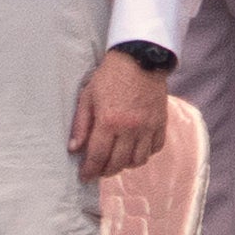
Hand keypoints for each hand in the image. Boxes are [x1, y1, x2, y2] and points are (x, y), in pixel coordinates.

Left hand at [67, 49, 171, 181]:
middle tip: (98, 170)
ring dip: (126, 165)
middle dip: (105, 171)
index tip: (84, 176)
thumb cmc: (110, 76)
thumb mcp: (88, 96)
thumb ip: (81, 124)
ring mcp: (148, 126)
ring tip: (117, 160)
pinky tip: (135, 149)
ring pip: (138, 160)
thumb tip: (74, 148)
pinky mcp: (161, 122)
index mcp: (109, 121)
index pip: (98, 156)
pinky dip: (144, 153)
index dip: (89, 171)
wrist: (141, 59)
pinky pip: (155, 148)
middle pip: (118, 162)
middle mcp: (130, 128)